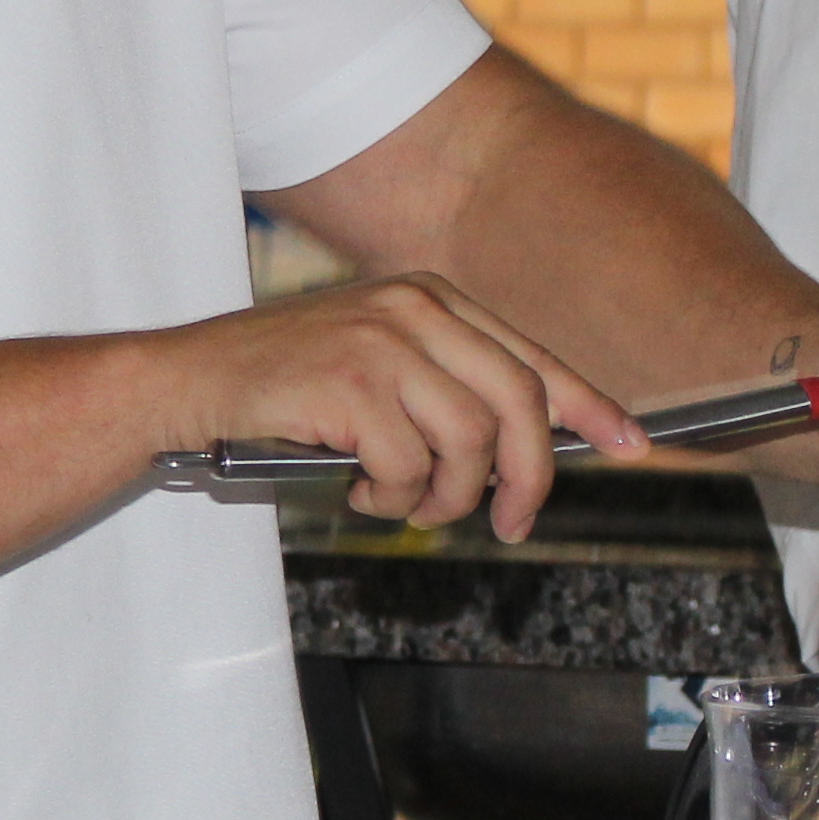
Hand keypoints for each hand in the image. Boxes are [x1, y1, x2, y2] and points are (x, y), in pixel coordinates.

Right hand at [160, 273, 647, 539]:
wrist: (189, 380)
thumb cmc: (285, 386)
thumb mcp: (380, 367)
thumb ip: (448, 389)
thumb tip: (527, 449)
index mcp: (431, 297)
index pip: (533, 358)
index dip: (589, 407)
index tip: (629, 446)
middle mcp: (415, 308)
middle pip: (518, 403)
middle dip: (527, 477)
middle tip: (512, 521)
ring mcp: (382, 342)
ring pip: (469, 443)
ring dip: (445, 497)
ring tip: (404, 504)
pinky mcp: (349, 384)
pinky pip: (407, 467)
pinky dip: (392, 499)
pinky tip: (358, 491)